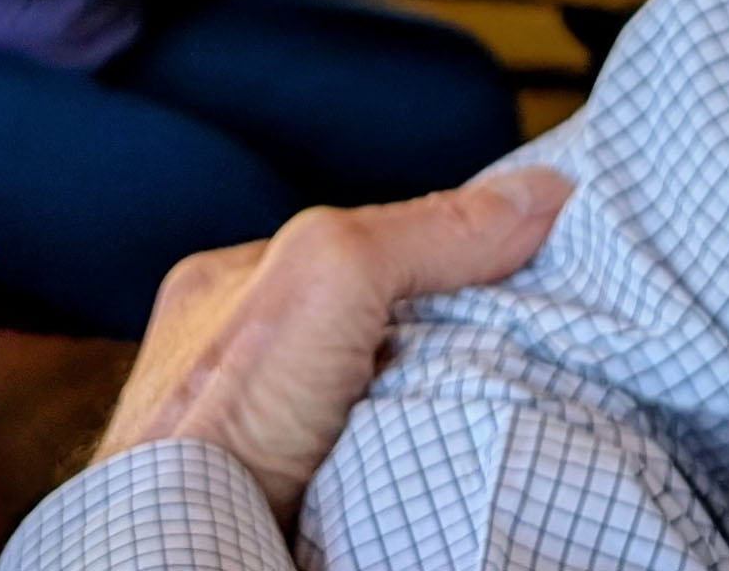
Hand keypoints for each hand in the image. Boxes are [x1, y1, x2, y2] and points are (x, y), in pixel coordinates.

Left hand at [96, 166, 571, 524]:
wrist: (186, 551)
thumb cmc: (224, 411)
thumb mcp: (332, 275)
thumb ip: (428, 230)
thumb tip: (543, 193)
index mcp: (230, 286)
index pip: (366, 244)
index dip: (447, 247)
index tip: (526, 255)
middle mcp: (241, 359)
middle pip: (382, 323)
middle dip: (451, 330)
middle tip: (529, 338)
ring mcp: (268, 439)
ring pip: (389, 397)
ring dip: (443, 400)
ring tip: (506, 399)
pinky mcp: (299, 504)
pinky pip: (387, 464)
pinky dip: (428, 459)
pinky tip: (459, 457)